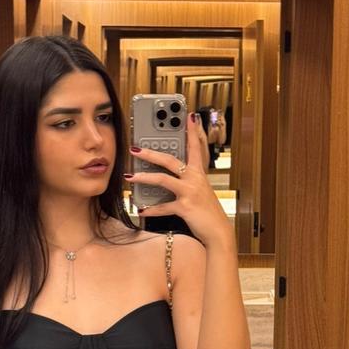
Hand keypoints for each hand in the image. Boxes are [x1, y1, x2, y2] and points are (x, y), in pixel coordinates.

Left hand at [125, 113, 233, 246]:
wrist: (218, 231)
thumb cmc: (208, 212)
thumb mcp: (200, 192)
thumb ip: (187, 182)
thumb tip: (167, 178)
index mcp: (199, 174)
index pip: (195, 148)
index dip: (192, 131)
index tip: (189, 116)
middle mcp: (194, 180)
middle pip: (170, 160)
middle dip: (150, 154)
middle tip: (135, 149)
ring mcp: (189, 192)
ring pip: (163, 180)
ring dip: (144, 178)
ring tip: (130, 177)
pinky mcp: (185, 207)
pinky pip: (163, 207)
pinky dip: (151, 210)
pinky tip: (141, 210)